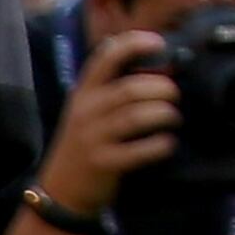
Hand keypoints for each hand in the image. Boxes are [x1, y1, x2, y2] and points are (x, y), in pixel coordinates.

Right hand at [36, 29, 178, 219]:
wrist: (60, 191)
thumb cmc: (84, 143)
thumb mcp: (88, 110)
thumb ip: (113, 87)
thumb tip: (159, 65)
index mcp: (84, 92)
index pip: (105, 57)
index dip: (134, 44)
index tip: (159, 42)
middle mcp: (86, 111)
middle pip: (130, 89)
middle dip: (161, 87)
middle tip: (174, 94)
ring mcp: (93, 138)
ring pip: (136, 117)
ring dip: (164, 114)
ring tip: (173, 117)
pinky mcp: (103, 164)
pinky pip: (139, 150)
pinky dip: (159, 145)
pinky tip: (167, 143)